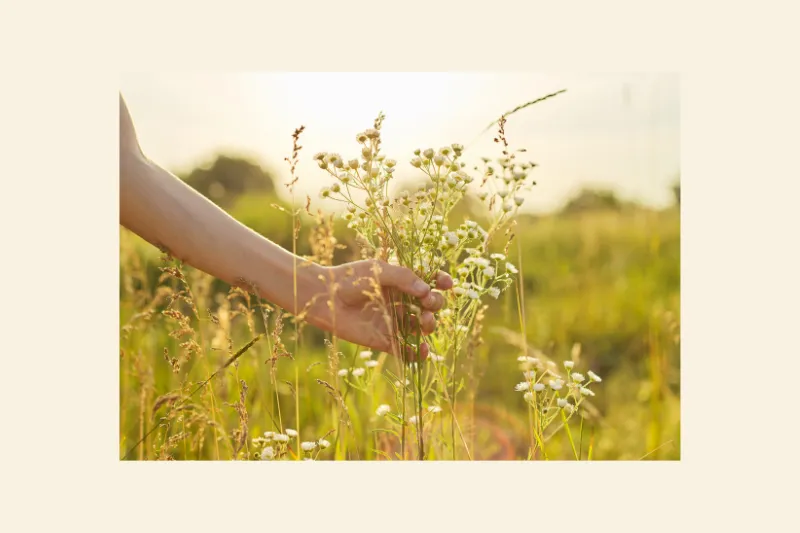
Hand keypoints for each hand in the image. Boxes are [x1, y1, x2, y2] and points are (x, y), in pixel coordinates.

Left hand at [303, 259, 452, 358]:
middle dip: (435, 304)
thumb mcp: (378, 271)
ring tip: (423, 323)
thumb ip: (403, 277)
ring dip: (429, 325)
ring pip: (421, 327)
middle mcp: (400, 302)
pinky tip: (422, 350)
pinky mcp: (384, 340)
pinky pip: (406, 351)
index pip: (429, 281)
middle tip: (428, 304)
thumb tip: (427, 290)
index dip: (441, 282)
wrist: (324, 299)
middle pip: (429, 305)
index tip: (446, 284)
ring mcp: (393, 321)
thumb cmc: (349, 279)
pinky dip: (417, 354)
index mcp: (400, 282)